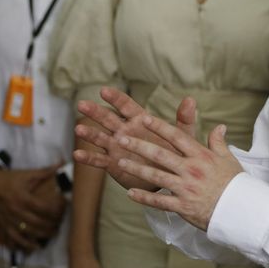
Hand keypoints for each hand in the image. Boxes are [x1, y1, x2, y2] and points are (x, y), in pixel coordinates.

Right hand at [0, 164, 65, 251]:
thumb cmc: (10, 179)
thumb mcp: (28, 174)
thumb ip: (45, 172)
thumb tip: (61, 164)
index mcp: (23, 198)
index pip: (43, 209)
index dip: (56, 211)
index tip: (63, 211)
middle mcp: (15, 211)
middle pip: (37, 223)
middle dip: (51, 226)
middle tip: (59, 225)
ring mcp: (8, 220)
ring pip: (26, 233)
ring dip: (40, 236)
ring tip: (51, 235)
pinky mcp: (3, 225)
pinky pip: (11, 239)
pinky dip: (21, 245)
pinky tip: (31, 247)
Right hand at [74, 87, 196, 190]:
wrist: (169, 176)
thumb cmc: (175, 152)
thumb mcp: (182, 137)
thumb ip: (184, 119)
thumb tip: (191, 99)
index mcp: (141, 121)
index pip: (127, 106)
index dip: (116, 99)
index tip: (103, 91)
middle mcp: (126, 131)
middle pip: (108, 119)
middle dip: (95, 112)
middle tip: (82, 104)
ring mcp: (117, 147)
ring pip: (100, 138)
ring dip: (89, 134)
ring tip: (78, 129)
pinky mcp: (114, 163)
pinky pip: (99, 160)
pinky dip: (89, 158)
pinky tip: (77, 155)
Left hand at [117, 116, 242, 230]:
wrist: (241, 211)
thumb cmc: (235, 184)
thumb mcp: (229, 159)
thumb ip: (219, 142)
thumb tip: (220, 126)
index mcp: (201, 156)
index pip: (177, 137)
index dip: (159, 127)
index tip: (144, 118)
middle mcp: (191, 170)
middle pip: (160, 154)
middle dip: (139, 145)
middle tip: (121, 138)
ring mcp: (186, 188)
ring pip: (156, 176)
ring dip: (136, 169)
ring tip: (120, 162)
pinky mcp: (183, 206)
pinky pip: (159, 202)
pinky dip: (144, 198)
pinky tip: (130, 194)